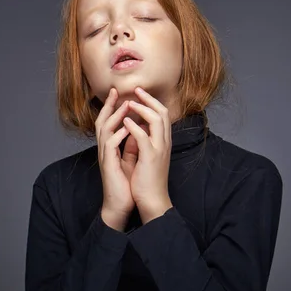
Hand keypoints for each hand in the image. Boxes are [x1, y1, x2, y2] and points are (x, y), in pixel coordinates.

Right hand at [95, 88, 135, 229]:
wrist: (121, 205)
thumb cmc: (125, 183)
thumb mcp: (130, 159)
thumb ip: (131, 145)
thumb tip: (137, 129)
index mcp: (110, 147)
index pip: (110, 122)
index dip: (114, 107)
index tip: (122, 93)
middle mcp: (105, 149)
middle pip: (102, 121)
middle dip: (108, 105)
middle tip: (116, 90)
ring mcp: (105, 157)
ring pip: (105, 130)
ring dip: (115, 116)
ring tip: (126, 105)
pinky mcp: (108, 165)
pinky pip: (111, 145)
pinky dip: (119, 135)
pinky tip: (128, 128)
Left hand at [122, 87, 172, 223]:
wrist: (152, 200)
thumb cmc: (147, 181)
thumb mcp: (146, 157)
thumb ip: (143, 142)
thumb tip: (135, 129)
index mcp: (163, 142)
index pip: (162, 115)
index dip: (151, 102)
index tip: (139, 94)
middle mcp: (165, 143)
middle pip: (162, 112)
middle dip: (148, 99)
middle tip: (136, 89)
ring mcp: (159, 149)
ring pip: (156, 120)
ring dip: (142, 108)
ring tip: (129, 102)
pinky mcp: (151, 158)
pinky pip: (144, 137)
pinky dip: (135, 126)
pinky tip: (126, 120)